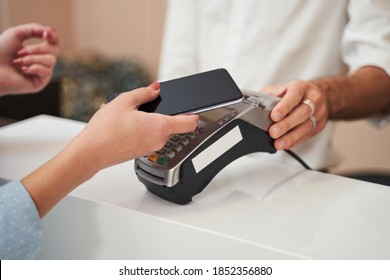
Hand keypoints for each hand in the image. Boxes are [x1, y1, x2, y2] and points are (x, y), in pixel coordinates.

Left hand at [0, 23, 59, 95]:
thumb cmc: (0, 51)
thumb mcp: (16, 34)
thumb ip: (34, 29)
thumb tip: (52, 30)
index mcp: (38, 50)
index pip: (55, 43)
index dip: (54, 37)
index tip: (46, 34)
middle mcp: (42, 61)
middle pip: (56, 50)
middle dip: (38, 48)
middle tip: (20, 52)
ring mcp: (42, 72)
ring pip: (51, 60)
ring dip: (32, 59)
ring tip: (17, 62)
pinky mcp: (41, 82)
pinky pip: (47, 71)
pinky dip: (33, 68)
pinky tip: (22, 71)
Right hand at [71, 83, 198, 171]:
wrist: (91, 152)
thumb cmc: (106, 130)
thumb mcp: (124, 101)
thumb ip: (144, 93)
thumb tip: (155, 88)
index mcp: (160, 126)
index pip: (189, 123)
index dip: (194, 115)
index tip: (194, 110)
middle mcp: (159, 140)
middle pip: (172, 125)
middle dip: (163, 115)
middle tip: (146, 107)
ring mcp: (150, 148)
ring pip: (158, 132)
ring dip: (149, 123)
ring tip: (129, 116)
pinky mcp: (141, 153)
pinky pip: (148, 139)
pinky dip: (141, 131)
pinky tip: (124, 126)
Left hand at [262, 80, 328, 149]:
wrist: (318, 94)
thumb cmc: (294, 93)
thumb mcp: (281, 88)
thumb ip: (269, 96)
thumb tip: (255, 106)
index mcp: (301, 87)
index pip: (294, 96)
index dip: (284, 106)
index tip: (274, 116)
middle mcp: (313, 99)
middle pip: (302, 113)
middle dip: (287, 124)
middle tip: (273, 132)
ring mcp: (319, 113)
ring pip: (307, 126)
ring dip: (291, 137)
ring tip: (278, 144)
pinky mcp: (319, 125)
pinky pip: (308, 135)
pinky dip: (295, 141)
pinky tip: (286, 145)